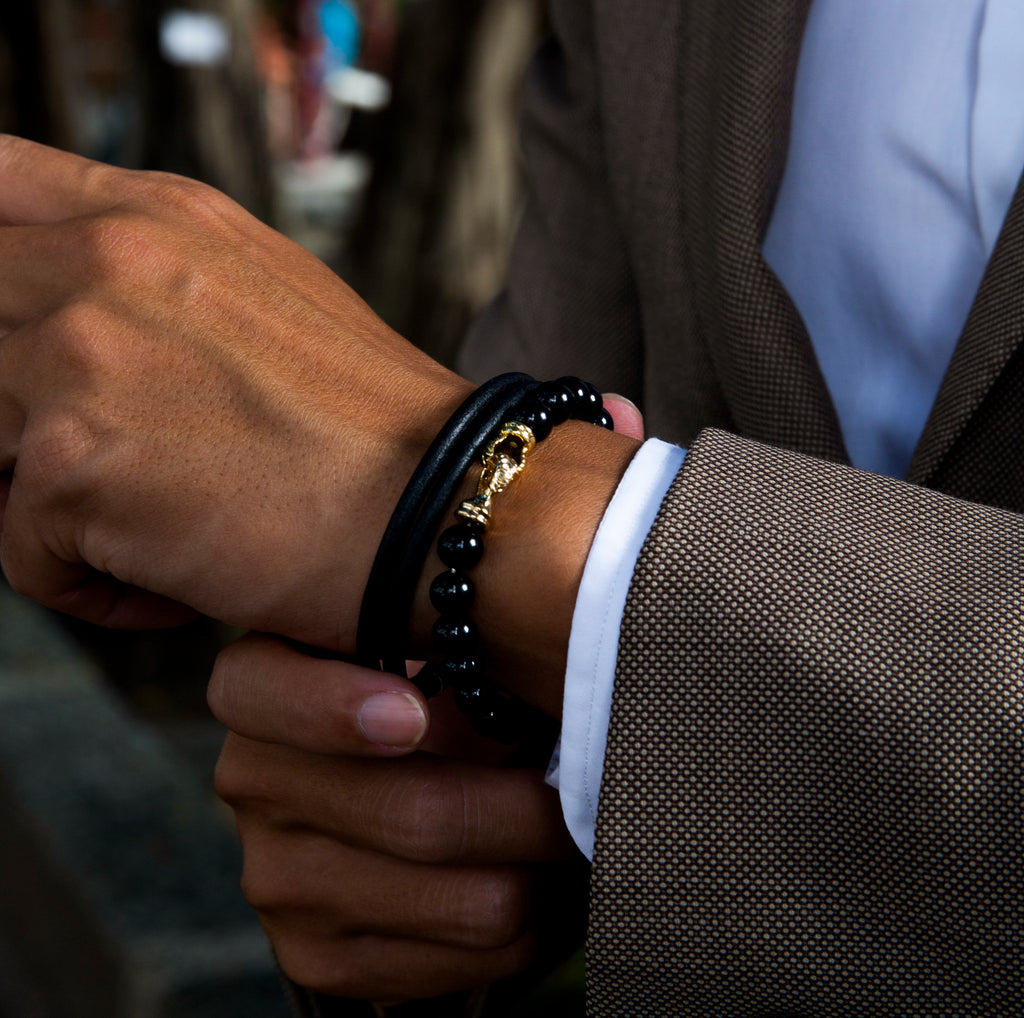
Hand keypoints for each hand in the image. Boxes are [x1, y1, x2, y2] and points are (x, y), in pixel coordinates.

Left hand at [0, 135, 639, 710]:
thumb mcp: (265, 303)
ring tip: (160, 526)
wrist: (449, 507)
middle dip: (21, 413)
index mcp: (157, 217)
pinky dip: (95, 585)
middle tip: (115, 463)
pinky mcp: (71, 466)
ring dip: (53, 502)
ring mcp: (79, 357)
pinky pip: (20, 551)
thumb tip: (79, 326)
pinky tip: (184, 581)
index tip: (20, 332)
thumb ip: (157, 287)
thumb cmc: (375, 429)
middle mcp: (104, 263)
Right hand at [210, 635, 585, 1000]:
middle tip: (596, 787)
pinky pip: (466, 965)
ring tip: (576, 834)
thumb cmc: (435, 692)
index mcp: (261, 684)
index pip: (263, 692)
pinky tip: (539, 885)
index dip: (334, 709)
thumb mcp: (434, 643)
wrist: (392, 783)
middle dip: (538, 811)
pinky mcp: (316, 957)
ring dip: (548, 873)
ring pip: (471, 901)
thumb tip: (558, 656)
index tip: (413, 715)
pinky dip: (530, 930)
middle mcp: (253, 782)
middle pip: (419, 816)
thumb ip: (461, 637)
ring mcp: (278, 879)